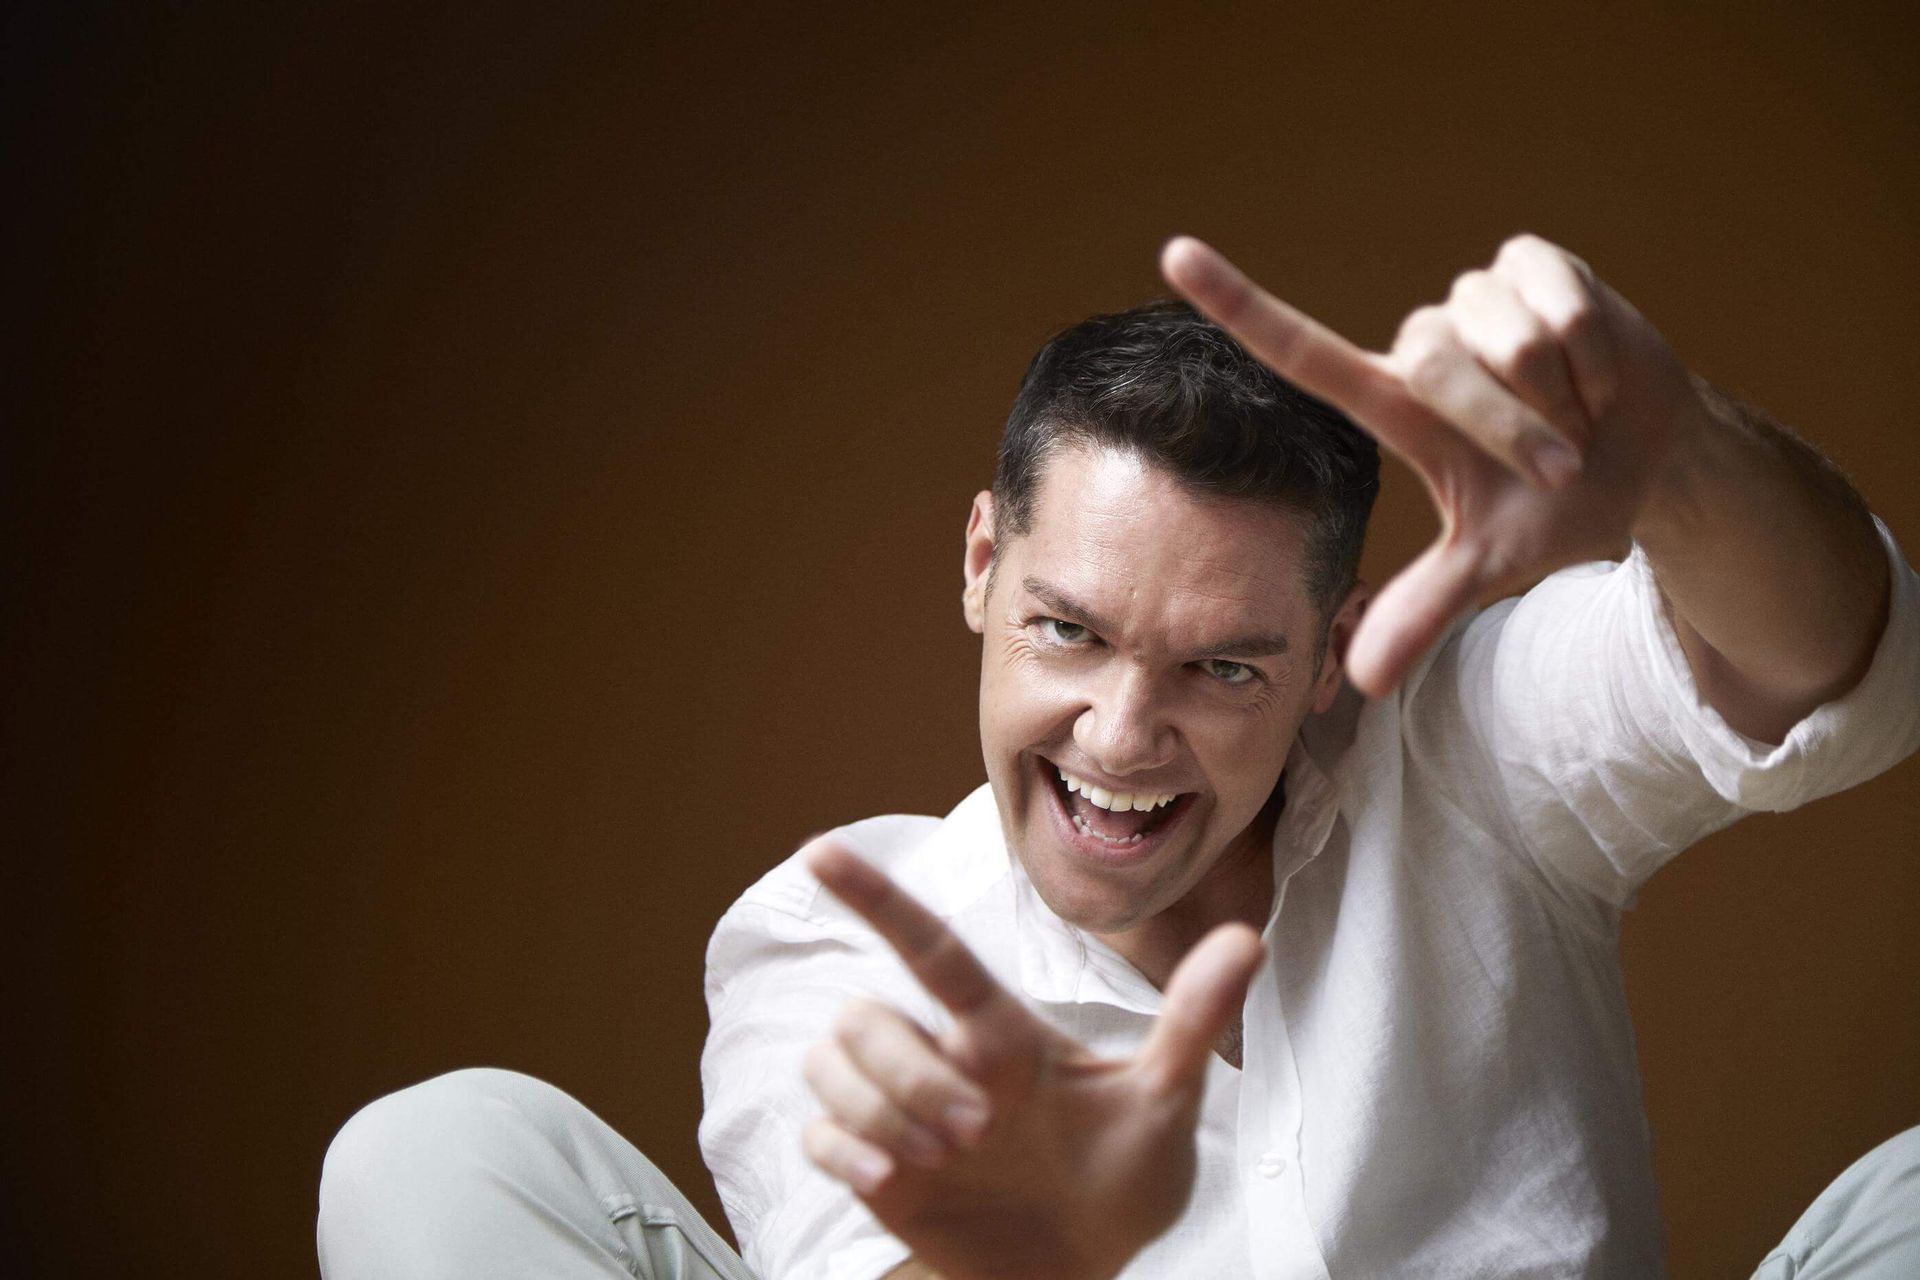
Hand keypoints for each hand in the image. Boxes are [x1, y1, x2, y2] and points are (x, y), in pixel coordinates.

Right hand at [800, 841, 1263, 1279]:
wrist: (1082, 1267)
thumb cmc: (1120, 1177)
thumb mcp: (1164, 1103)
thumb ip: (1190, 1022)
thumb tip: (1246, 938)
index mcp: (1000, 1033)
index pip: (932, 950)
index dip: (878, 898)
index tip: (822, 851)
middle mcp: (941, 1059)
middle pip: (867, 1016)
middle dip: (906, 1070)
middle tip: (977, 1130)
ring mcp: (901, 1112)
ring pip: (830, 1063)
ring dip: (877, 1107)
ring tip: (940, 1158)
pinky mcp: (874, 1166)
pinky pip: (816, 1134)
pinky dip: (843, 1149)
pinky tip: (888, 1177)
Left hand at [1161, 233, 1715, 695]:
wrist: (1652, 461)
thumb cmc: (1560, 505)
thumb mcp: (1490, 565)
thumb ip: (1425, 610)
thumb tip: (1361, 683)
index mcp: (1393, 404)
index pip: (1301, 349)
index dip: (1238, 302)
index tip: (1172, 256)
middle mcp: (1421, 344)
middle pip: (1433, 367)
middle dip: (1510, 430)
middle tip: (1557, 463)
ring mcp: (1475, 297)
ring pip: (1504, 340)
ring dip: (1560, 396)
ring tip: (1578, 411)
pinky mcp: (1532, 263)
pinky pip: (1557, 305)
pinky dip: (1594, 358)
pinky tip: (1601, 371)